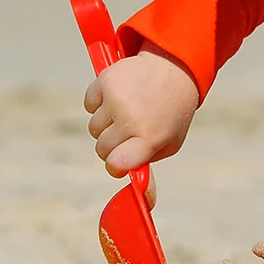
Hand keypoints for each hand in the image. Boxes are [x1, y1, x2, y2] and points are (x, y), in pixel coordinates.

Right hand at [84, 45, 199, 181]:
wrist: (174, 68)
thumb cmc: (171, 112)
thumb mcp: (169, 142)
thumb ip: (147, 164)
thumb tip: (139, 195)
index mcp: (150, 137)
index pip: (116, 164)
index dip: (115, 166)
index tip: (119, 161)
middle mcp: (131, 119)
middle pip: (101, 149)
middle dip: (112, 145)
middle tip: (129, 132)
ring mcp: (116, 99)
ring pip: (93, 128)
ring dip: (105, 124)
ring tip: (127, 111)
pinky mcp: (105, 81)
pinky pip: (89, 104)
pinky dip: (98, 103)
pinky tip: (118, 96)